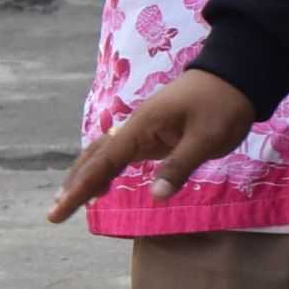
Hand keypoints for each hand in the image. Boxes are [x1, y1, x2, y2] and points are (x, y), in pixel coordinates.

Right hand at [49, 71, 257, 222]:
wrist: (234, 74)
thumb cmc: (223, 105)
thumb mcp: (208, 138)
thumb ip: (180, 166)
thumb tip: (155, 195)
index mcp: (142, 126)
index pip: (104, 162)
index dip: (80, 188)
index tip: (60, 210)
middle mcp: (135, 127)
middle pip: (95, 157)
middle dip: (74, 184)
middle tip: (54, 214)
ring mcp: (142, 130)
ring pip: (103, 153)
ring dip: (85, 176)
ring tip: (68, 201)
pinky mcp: (152, 134)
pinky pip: (119, 153)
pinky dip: (104, 169)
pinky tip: (100, 185)